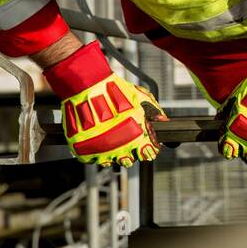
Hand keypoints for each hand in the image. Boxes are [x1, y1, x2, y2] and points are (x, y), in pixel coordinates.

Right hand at [44, 41, 166, 166]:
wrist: (88, 86)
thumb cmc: (114, 90)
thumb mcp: (141, 98)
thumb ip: (154, 112)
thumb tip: (163, 122)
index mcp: (136, 135)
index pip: (148, 154)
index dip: (148, 149)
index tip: (145, 145)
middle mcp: (120, 146)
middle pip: (129, 160)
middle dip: (129, 151)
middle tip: (125, 139)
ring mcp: (101, 150)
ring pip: (110, 161)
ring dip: (111, 152)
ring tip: (110, 138)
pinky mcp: (84, 150)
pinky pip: (92, 158)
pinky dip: (94, 152)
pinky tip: (97, 139)